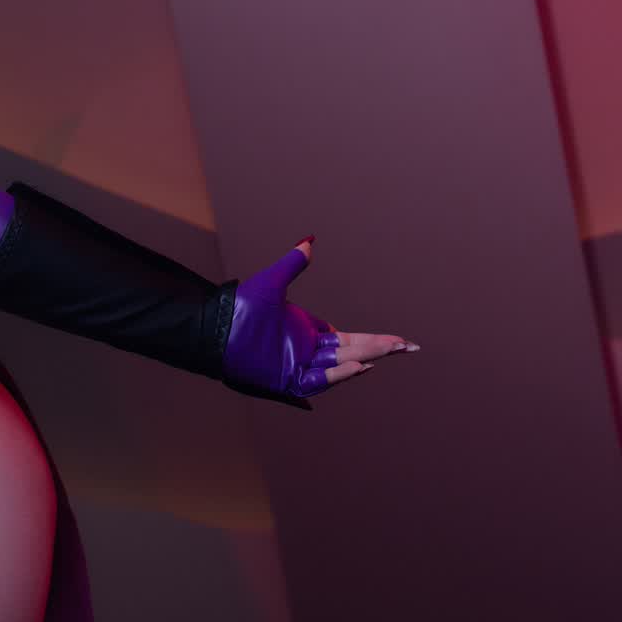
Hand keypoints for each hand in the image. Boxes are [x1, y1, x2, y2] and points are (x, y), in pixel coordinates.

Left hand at [224, 237, 419, 402]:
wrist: (213, 327)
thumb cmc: (238, 308)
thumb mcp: (272, 282)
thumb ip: (293, 264)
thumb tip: (308, 241)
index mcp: (307, 332)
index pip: (349, 339)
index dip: (375, 341)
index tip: (399, 340)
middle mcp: (306, 351)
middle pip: (351, 352)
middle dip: (380, 349)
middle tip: (408, 346)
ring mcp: (297, 366)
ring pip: (339, 366)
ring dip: (363, 359)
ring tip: (389, 351)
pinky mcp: (285, 379)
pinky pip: (317, 380)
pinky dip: (337, 375)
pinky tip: (358, 366)